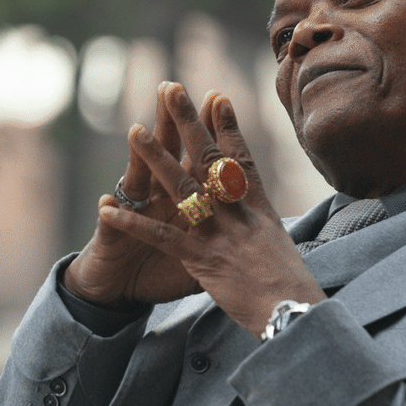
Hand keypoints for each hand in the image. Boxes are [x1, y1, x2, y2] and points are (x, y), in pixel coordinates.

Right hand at [62, 83, 204, 308]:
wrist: (117, 287)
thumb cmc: (157, 269)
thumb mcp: (199, 258)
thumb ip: (222, 238)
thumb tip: (257, 229)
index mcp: (182, 197)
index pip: (198, 157)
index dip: (209, 130)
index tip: (219, 97)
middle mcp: (156, 196)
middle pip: (168, 154)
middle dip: (172, 124)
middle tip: (174, 89)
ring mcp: (133, 213)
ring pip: (137, 179)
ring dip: (138, 159)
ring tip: (137, 131)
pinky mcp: (112, 237)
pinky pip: (112, 227)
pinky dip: (112, 217)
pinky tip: (104, 204)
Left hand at [96, 82, 324, 336]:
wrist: (296, 316)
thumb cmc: (292, 289)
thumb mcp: (281, 249)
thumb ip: (263, 229)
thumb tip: (261, 221)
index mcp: (260, 209)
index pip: (241, 159)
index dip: (228, 126)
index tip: (215, 94)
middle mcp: (240, 214)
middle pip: (211, 159)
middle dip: (189, 122)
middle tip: (170, 88)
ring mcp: (221, 234)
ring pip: (184, 188)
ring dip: (157, 158)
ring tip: (134, 131)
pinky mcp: (202, 260)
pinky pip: (162, 237)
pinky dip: (134, 223)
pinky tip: (110, 209)